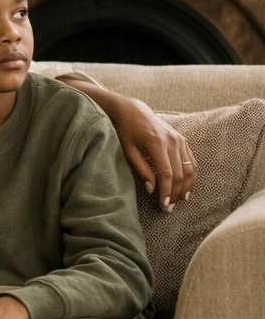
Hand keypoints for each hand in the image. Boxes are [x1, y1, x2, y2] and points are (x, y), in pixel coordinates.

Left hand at [103, 91, 193, 210]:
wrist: (133, 111)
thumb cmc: (126, 131)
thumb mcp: (127, 150)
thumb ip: (141, 169)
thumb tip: (152, 189)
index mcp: (156, 143)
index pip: (166, 173)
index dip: (166, 191)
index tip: (163, 205)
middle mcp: (172, 141)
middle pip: (180, 174)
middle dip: (175, 193)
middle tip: (169, 208)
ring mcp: (180, 140)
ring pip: (189, 169)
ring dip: (186, 187)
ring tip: (179, 201)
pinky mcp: (183, 140)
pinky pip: (191, 162)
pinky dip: (191, 176)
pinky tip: (186, 188)